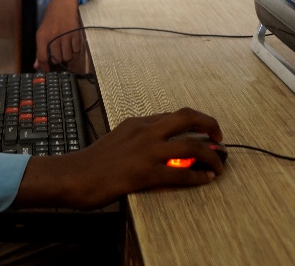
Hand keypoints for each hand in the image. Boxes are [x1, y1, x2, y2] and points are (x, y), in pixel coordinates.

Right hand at [14, 107, 223, 210]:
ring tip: (219, 165)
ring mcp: (146, 151)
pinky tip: (205, 180)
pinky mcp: (145, 173)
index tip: (206, 130)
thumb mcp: (118, 138)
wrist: (74, 175)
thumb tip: (160, 145)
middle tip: (220, 138)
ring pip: (191, 147)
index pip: (174, 115)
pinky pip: (181, 174)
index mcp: (138, 122)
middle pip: (187, 119)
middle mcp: (145, 131)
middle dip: (210, 125)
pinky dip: (198, 177)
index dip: (195, 121)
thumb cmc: (93, 161)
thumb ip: (139, 138)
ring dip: (211, 156)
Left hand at [34, 0, 81, 71]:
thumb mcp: (41, 33)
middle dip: (57, 61)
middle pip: (57, 60)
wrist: (62, 5)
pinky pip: (76, 51)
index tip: (47, 70)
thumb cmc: (50, 21)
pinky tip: (71, 44)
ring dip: (66, 56)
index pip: (42, 57)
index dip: (45, 67)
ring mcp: (66, 36)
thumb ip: (39, 51)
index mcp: (42, 37)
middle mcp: (54, 37)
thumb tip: (37, 66)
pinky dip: (74, 51)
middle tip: (58, 56)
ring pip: (67, 57)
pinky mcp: (76, 35)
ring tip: (65, 50)